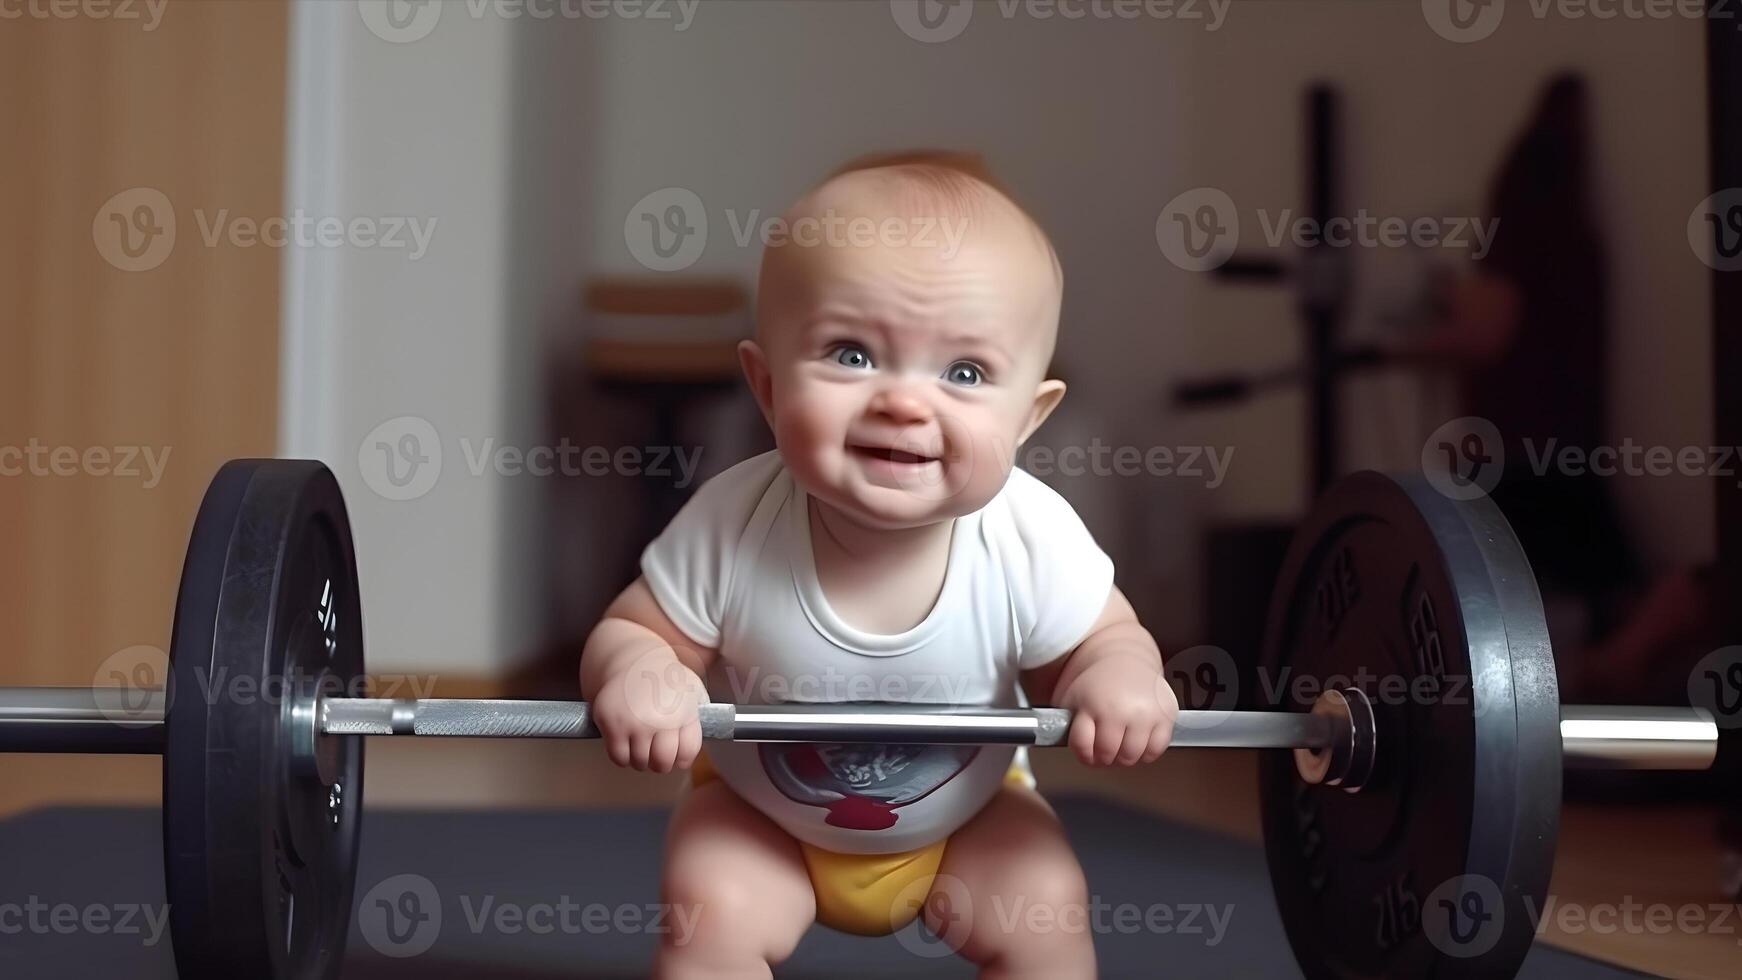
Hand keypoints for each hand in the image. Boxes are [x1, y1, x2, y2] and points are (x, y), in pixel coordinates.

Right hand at [592, 650, 708, 772]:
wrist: (635, 660)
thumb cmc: (667, 678)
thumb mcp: (694, 690)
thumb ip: (705, 714)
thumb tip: (717, 731)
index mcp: (684, 712)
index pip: (686, 755)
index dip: (681, 759)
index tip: (677, 756)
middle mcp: (660, 719)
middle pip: (662, 763)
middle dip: (661, 762)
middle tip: (656, 753)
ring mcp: (634, 722)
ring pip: (639, 763)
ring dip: (640, 758)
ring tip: (641, 743)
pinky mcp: (611, 722)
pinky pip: (618, 757)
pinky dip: (621, 756)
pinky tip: (625, 743)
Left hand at [1056, 655, 1177, 766]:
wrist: (1124, 656)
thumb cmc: (1097, 682)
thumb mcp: (1072, 698)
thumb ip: (1066, 724)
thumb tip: (1063, 748)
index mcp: (1093, 704)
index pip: (1083, 746)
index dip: (1082, 754)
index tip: (1086, 752)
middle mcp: (1121, 709)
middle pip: (1108, 755)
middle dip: (1102, 756)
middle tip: (1103, 748)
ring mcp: (1146, 713)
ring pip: (1132, 756)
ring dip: (1123, 756)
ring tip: (1119, 743)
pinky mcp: (1165, 714)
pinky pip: (1156, 750)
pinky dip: (1146, 752)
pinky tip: (1138, 740)